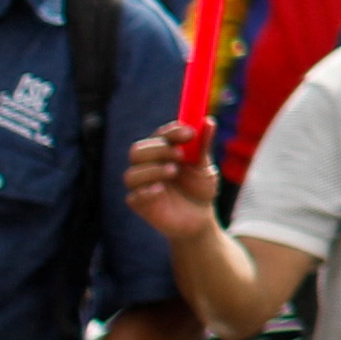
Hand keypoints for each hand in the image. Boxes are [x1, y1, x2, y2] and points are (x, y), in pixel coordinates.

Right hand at [123, 124, 215, 244]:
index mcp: (163, 152)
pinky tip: (161, 190)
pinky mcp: (139, 204)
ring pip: (132, 173)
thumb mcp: (205, 167)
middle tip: (180, 154)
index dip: (172, 131)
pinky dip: (147, 191)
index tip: (189, 133)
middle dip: (158, 149)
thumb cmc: (200, 188)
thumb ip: (203, 146)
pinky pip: (133, 196)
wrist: (200, 218)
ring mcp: (142, 185)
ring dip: (153, 170)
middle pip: (137, 151)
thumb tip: (209, 121)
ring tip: (174, 172)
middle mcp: (148, 166)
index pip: (159, 135)